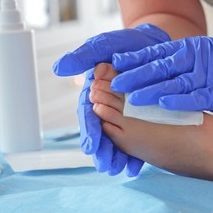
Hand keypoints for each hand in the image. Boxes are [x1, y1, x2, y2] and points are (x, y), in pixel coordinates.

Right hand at [53, 24, 170, 175]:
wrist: (152, 43)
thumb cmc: (124, 44)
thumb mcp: (103, 46)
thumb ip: (84, 57)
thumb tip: (60, 69)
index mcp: (95, 94)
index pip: (89, 116)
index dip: (89, 131)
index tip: (90, 147)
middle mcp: (108, 107)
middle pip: (103, 133)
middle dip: (104, 151)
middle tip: (108, 167)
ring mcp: (125, 114)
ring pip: (119, 139)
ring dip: (119, 156)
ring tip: (122, 169)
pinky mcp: (142, 117)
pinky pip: (139, 135)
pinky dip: (138, 150)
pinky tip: (138, 164)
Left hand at [110, 36, 212, 115]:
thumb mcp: (200, 55)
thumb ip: (178, 62)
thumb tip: (150, 68)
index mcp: (188, 48)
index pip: (155, 54)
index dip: (134, 61)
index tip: (114, 66)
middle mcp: (195, 58)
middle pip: (160, 67)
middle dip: (136, 77)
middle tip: (115, 86)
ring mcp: (207, 74)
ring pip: (175, 82)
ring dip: (152, 91)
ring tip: (132, 99)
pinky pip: (196, 97)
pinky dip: (180, 101)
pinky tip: (164, 104)